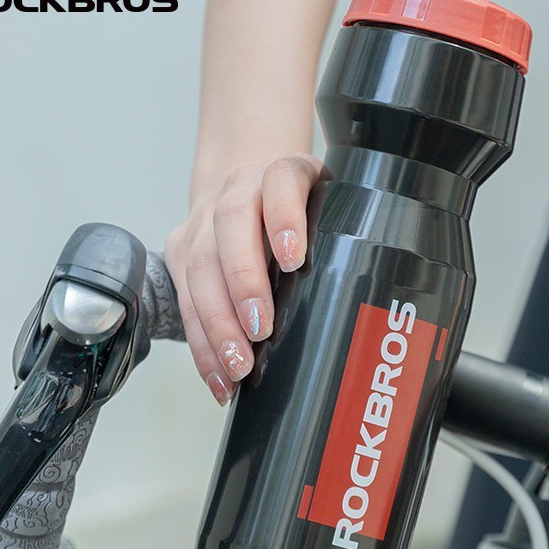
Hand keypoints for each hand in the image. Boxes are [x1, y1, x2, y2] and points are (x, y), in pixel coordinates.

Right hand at [165, 152, 322, 405]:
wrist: (245, 177)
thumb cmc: (298, 206)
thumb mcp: (328, 205)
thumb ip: (342, 237)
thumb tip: (367, 308)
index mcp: (283, 172)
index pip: (282, 182)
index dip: (285, 218)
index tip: (293, 259)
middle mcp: (238, 190)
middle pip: (231, 226)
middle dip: (243, 283)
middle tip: (259, 331)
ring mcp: (204, 219)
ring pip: (200, 266)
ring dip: (217, 323)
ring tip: (237, 367)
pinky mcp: (181, 250)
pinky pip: (185, 299)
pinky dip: (201, 344)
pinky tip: (218, 375)